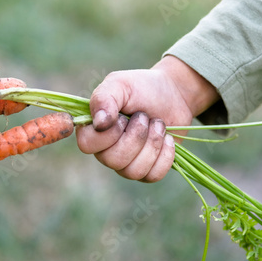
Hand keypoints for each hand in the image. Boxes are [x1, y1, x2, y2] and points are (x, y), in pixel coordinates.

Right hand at [76, 56, 219, 181]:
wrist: (174, 94)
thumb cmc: (142, 88)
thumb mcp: (120, 84)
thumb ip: (104, 98)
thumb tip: (99, 123)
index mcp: (93, 130)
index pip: (87, 145)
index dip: (108, 134)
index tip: (122, 117)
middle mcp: (105, 151)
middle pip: (113, 161)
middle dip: (136, 136)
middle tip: (144, 117)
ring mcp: (126, 164)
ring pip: (134, 171)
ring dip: (152, 144)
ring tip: (158, 124)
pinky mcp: (148, 170)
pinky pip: (152, 176)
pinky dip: (165, 155)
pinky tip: (167, 139)